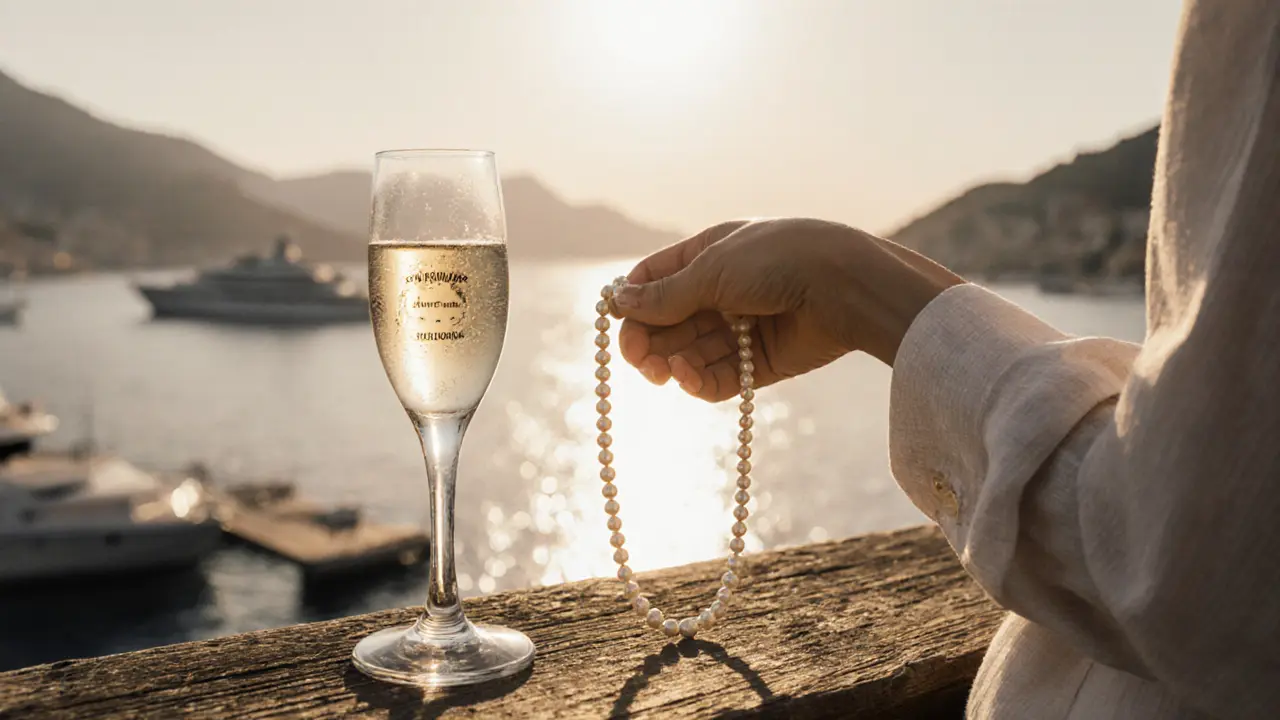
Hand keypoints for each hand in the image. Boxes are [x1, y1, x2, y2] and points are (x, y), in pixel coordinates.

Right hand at [614, 218, 963, 400]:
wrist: (846, 285)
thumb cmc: (778, 260)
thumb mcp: (712, 270)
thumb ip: (665, 294)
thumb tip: (617, 302)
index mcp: (711, 253)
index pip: (656, 279)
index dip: (632, 301)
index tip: (613, 323)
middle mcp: (725, 290)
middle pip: (669, 322)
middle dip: (649, 340)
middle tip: (637, 359)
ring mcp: (744, 328)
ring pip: (691, 353)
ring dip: (672, 363)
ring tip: (665, 371)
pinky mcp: (763, 363)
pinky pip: (721, 377)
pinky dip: (700, 381)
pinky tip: (689, 378)